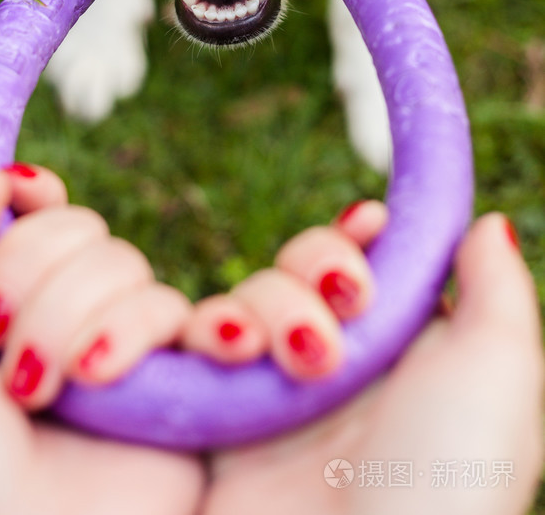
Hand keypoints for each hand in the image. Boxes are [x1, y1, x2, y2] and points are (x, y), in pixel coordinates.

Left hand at [0, 171, 203, 514]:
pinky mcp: (169, 370)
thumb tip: (6, 177)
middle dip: (29, 281)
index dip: (28, 199)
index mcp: (3, 300)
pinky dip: (125, 334)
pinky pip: (164, 306)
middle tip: (0, 352)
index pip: (34, 210)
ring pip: (119, 260)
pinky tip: (97, 381)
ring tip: (43, 391)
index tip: (25, 198)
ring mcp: (117, 340)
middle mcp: (63, 313)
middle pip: (75, 226)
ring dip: (66, 321)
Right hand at [203, 205, 544, 514]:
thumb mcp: (498, 373)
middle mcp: (344, 362)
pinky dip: (213, 326)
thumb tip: (485, 224)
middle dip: (318, 262)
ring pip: (255, 290)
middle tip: (344, 303)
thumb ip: (496, 289)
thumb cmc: (448, 477)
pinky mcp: (225, 410)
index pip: (374, 260)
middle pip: (307, 262)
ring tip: (297, 358)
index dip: (364, 234)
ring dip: (271, 303)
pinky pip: (201, 335)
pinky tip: (233, 347)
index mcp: (408, 350)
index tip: (368, 223)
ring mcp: (281, 387)